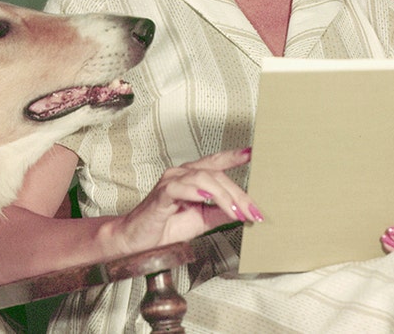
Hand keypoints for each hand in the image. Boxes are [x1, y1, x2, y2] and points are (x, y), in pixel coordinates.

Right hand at [109, 148, 259, 253]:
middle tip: (252, 210)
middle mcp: (182, 174)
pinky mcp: (161, 194)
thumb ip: (222, 213)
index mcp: (192, 178)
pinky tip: (206, 197)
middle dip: (238, 193)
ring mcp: (171, 182)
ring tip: (236, 211)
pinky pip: (179, 187)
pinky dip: (195, 191)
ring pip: (202, 178)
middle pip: (216, 174)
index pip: (216, 162)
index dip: (234, 156)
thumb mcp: (203, 220)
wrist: (140, 242)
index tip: (253, 153)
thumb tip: (245, 211)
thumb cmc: (167, 226)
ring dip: (223, 195)